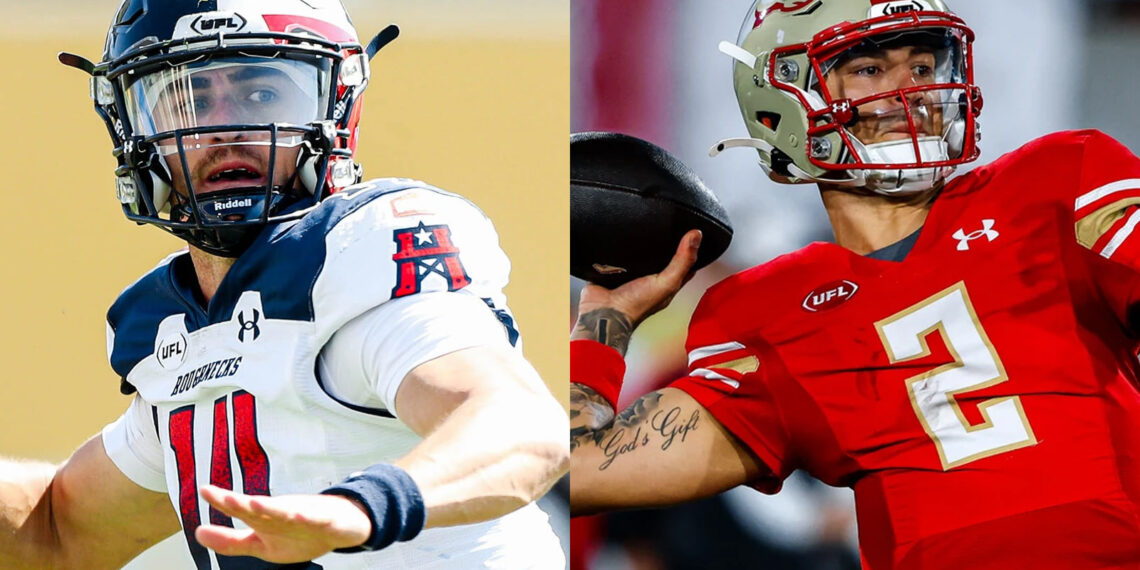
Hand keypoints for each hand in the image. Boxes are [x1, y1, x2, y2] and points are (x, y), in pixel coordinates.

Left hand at [195, 485, 370, 562]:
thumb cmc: (298, 534)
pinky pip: (316, 520)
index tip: (204, 490)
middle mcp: (281, 513)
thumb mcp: (260, 544)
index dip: (222, 501)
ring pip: (285, 511)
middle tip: (224, 497)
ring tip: (254, 504)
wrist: (341, 527)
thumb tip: (198, 533)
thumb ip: (230, 541)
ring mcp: (303, 515)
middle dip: (242, 503)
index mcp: (264, 519)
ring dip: (270, 507)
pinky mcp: (325, 521)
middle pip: (258, 507)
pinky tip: (299, 517)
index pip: (240, 508)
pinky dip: (308, 518)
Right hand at [578, 229, 702, 326]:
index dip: (690, 250)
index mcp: (665, 284)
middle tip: (667, 226)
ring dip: (639, 244)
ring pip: (638, 255)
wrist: (602, 311)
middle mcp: (648, 280)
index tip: (693, 233)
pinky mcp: (612, 271)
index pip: (684, 265)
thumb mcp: (667, 282)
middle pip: (660, 257)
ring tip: (642, 227)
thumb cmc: (634, 306)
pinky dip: (617, 247)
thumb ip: (682, 261)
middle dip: (663, 243)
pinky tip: (619, 238)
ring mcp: (630, 275)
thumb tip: (696, 236)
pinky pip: (616, 254)